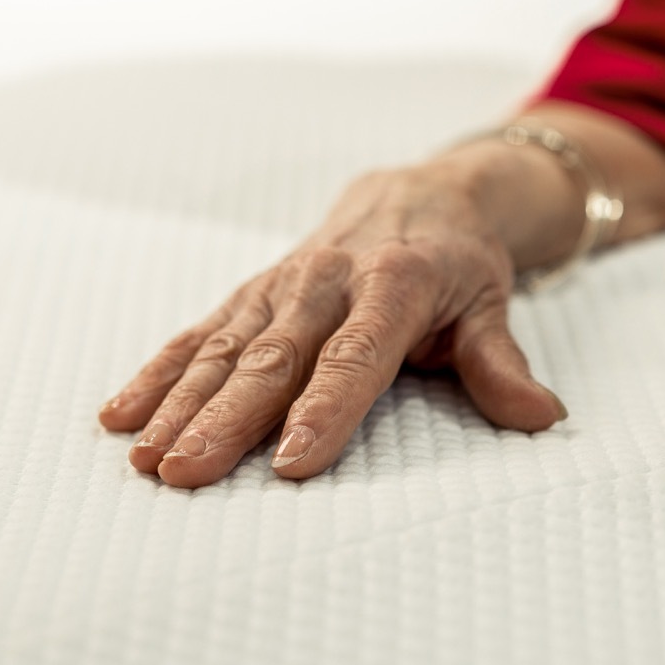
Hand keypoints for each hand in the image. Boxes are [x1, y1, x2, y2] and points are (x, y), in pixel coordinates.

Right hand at [98, 149, 567, 487]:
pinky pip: (200, 332)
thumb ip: (500, 362)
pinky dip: (161, 371)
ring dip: (180, 403)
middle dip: (226, 418)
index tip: (292, 463)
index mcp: (393, 285)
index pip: (355, 356)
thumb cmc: (458, 261)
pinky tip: (123, 412)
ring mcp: (282, 286)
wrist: (418, 193)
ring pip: (224, 348)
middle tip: (185, 471)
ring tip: (145, 456)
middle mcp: (327, 282)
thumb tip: (542, 416)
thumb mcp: (490, 303)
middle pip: (273, 358)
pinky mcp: (254, 292)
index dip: (325, 409)